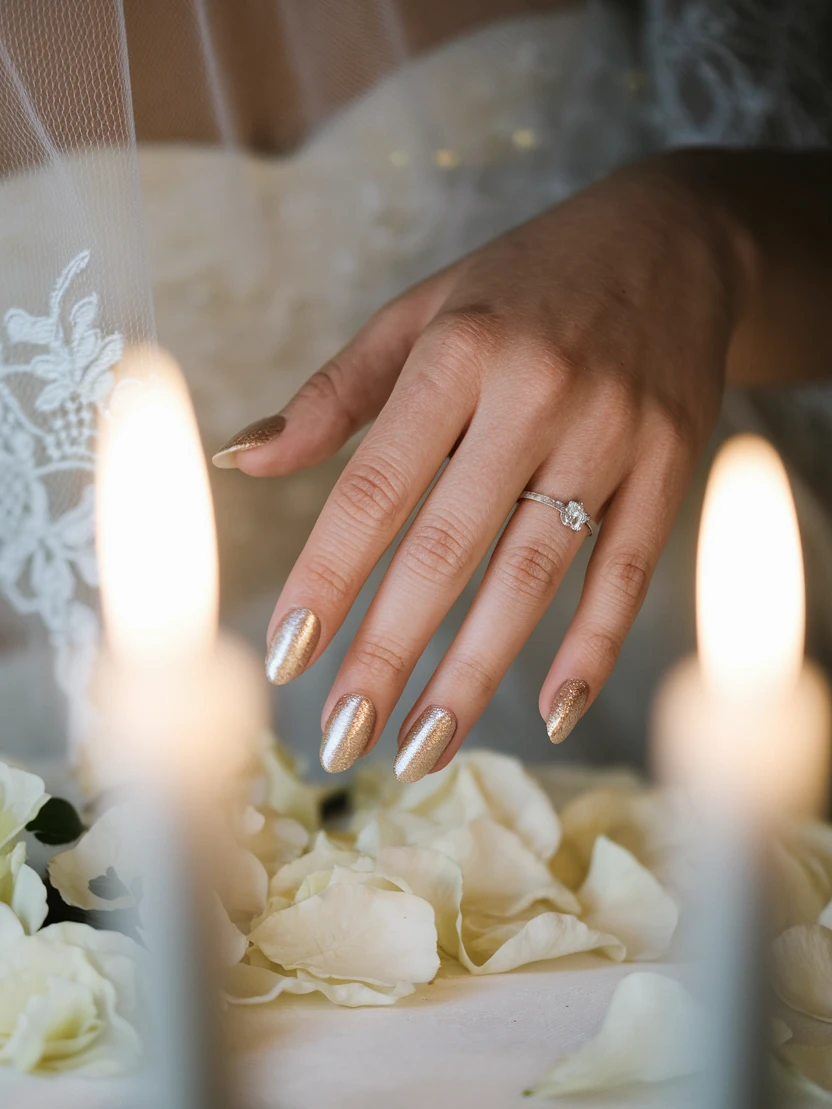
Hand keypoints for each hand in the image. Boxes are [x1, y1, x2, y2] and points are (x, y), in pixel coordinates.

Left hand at [214, 155, 748, 777]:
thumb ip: (335, 394)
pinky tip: (551, 715)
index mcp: (457, 354)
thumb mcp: (422, 312)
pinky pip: (627, 573)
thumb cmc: (526, 284)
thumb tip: (242, 460)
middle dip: (389, 653)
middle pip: (449, 550)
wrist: (675, 241)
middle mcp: (535, 394)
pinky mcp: (669, 466)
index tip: (287, 653)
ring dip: (474, 674)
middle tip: (343, 736)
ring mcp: (611, 434)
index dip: (327, 577)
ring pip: (532, 578)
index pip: (375, 487)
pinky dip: (591, 649)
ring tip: (422, 748)